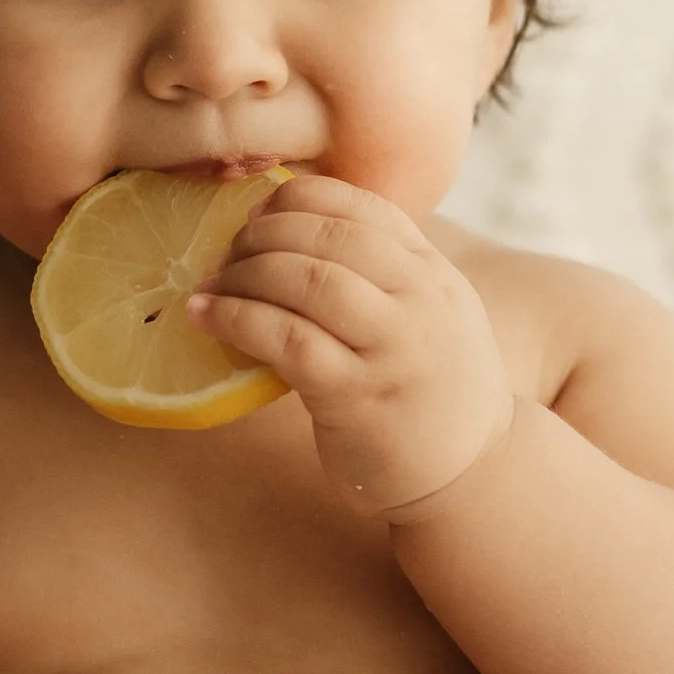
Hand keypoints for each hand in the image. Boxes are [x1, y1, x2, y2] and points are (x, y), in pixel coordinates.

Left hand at [186, 174, 515, 516]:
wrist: (471, 475)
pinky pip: (288, 340)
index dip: (296, 199)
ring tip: (210, 285)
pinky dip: (235, 319)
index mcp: (432, 271)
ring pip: (308, 280)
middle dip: (263, 235)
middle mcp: (420, 300)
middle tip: (227, 254)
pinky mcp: (357, 396)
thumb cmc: (430, 391)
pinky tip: (203, 317)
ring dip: (244, 273)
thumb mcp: (429, 315)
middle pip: (328, 235)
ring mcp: (391, 347)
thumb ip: (382, 274)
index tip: (259, 215)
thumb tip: (287, 232)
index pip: (360, 204)